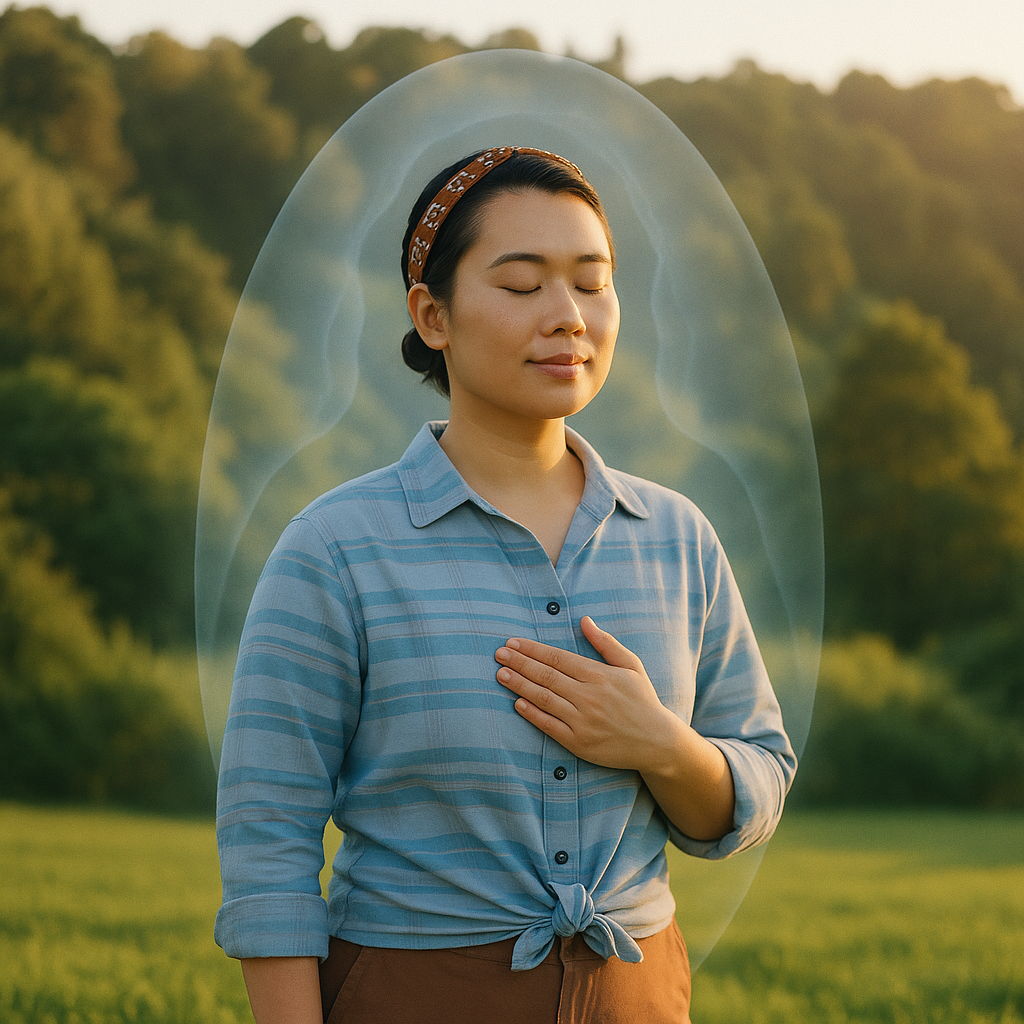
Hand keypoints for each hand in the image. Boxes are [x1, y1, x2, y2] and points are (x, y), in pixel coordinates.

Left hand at [494, 616, 678, 772]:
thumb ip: (605, 643)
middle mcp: (589, 697)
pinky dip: (532, 714)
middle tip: (499, 654)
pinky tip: (517, 703)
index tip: (513, 643)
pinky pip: (550, 726)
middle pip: (546, 676)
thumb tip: (584, 620)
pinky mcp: (579, 743)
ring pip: (544, 699)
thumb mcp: (630, 666)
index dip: (532, 649)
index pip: (557, 658)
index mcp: (599, 675)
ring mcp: (583, 721)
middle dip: (520, 663)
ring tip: (501, 674)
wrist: (657, 741)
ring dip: (520, 685)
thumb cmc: (642, 700)